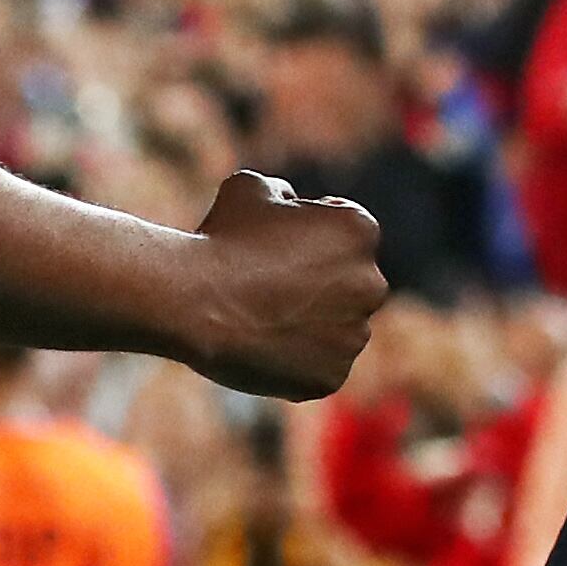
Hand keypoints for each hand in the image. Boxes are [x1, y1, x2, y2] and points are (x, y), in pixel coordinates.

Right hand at [178, 169, 386, 398]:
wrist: (195, 301)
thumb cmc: (222, 239)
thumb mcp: (251, 189)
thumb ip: (281, 191)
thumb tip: (288, 199)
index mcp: (360, 231)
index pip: (344, 235)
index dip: (307, 238)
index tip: (276, 249)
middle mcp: (370, 283)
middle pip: (349, 283)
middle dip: (320, 284)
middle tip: (272, 287)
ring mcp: (353, 335)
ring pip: (338, 328)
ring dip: (313, 324)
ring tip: (264, 318)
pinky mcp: (332, 376)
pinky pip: (320, 366)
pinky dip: (299, 361)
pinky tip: (264, 347)